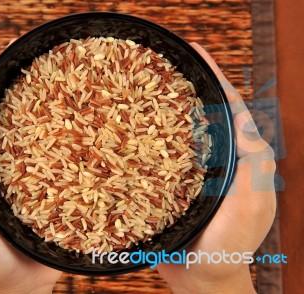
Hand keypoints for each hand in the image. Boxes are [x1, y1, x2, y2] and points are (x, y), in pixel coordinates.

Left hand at [0, 49, 61, 293]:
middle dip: (12, 85)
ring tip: (54, 78)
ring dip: (41, 104)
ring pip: (34, 132)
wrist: (17, 285)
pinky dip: (66, 136)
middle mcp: (0, 164)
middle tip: (27, 56)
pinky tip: (78, 121)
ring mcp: (27, 173)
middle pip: (5, 117)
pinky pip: (58, 155)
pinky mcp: (50, 186)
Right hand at [157, 43, 275, 292]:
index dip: (216, 80)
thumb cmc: (229, 249)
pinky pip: (157, 155)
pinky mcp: (168, 183)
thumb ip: (252, 174)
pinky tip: (127, 129)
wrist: (202, 278)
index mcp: (239, 160)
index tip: (196, 54)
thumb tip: (246, 128)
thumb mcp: (249, 212)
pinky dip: (144, 138)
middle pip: (201, 114)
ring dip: (162, 108)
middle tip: (162, 63)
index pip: (231, 110)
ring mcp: (190, 170)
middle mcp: (215, 159)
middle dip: (186, 86)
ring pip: (177, 131)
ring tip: (140, 86)